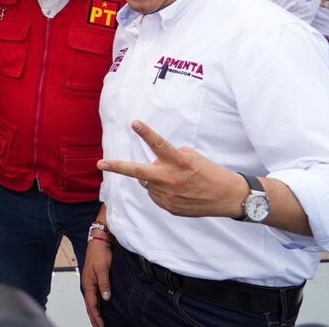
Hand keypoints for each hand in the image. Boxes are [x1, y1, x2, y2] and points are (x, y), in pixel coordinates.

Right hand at [82, 238, 112, 326]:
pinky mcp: (97, 279)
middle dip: (94, 318)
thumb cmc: (100, 252)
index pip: (91, 305)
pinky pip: (96, 295)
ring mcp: (92, 282)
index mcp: (88, 283)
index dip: (96, 317)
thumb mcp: (103, 268)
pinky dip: (98, 304)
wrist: (100, 240)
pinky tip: (102, 307)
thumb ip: (104, 283)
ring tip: (99, 322)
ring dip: (95, 312)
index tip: (101, 326)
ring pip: (92, 301)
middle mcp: (89, 284)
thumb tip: (106, 298)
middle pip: (90, 305)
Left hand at [97, 120, 247, 217]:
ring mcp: (167, 196)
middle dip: (117, 166)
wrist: (228, 197)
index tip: (134, 122)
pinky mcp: (168, 208)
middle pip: (137, 172)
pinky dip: (162, 190)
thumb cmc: (209, 172)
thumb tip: (151, 166)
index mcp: (178, 162)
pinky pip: (156, 195)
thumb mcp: (191, 157)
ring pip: (148, 182)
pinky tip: (179, 191)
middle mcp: (170, 179)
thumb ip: (168, 158)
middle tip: (100, 164)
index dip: (146, 133)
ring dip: (155, 178)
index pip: (159, 144)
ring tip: (177, 180)